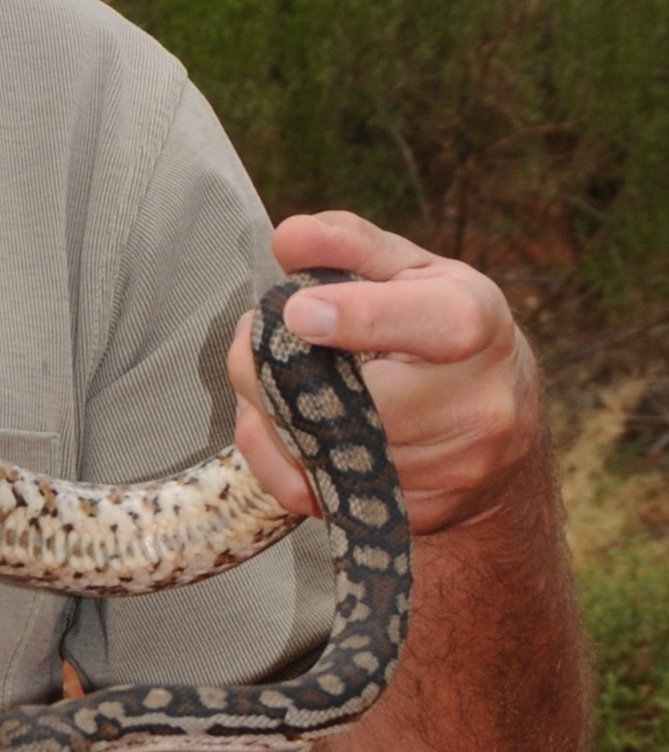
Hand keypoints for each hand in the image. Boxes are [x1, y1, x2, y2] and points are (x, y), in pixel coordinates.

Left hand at [226, 209, 542, 537]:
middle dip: (281, 370)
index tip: (297, 311)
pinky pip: (315, 491)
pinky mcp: (418, 513)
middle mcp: (478, 405)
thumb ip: (347, 246)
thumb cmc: (439, 330)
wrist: (500, 429)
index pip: (438, 324)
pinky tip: (283, 424)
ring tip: (273, 376)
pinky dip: (278, 456)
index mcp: (479, 325)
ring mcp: (452, 469)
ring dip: (271, 411)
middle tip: (252, 336)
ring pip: (326, 449)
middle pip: (364, 401)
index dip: (364, 318)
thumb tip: (290, 237)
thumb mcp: (409, 272)